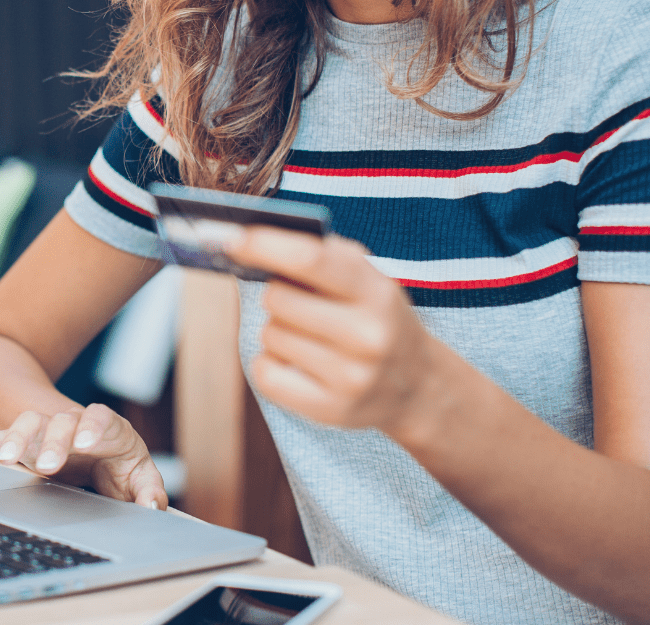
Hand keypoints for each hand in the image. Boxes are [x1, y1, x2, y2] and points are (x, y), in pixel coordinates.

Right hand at [0, 403, 168, 509]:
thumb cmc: (121, 464)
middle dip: (54, 441)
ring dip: (17, 438)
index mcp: (109, 428)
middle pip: (62, 421)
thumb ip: (149, 491)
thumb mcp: (140, 477)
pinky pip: (6, 436)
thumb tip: (152, 505)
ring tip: (5, 459)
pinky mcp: (28, 442)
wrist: (99, 451)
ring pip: (31, 423)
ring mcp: (49, 430)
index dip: (93, 426)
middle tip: (48, 466)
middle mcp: (76, 423)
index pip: (101, 417)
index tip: (86, 443)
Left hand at [225, 226, 440, 438]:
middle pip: (278, 299)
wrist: (417, 385)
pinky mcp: (330, 410)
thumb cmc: (374, 316)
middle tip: (296, 301)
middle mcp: (368, 335)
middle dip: (276, 293)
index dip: (264, 246)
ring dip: (277, 329)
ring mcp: (351, 377)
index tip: (231, 240)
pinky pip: (265, 374)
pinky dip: (268, 363)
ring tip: (308, 335)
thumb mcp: (366, 278)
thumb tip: (250, 241)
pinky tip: (293, 360)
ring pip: (270, 335)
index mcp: (377, 292)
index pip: (310, 260)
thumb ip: (320, 255)